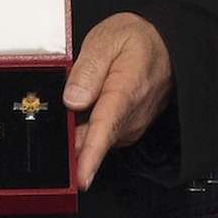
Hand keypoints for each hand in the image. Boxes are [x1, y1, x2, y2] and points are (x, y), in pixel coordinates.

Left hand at [63, 12, 173, 189]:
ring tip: (69, 105)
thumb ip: (88, 69)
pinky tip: (81, 110)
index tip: (81, 178)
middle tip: (49, 122)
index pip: (105, 129)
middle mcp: (132, 116)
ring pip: (94, 138)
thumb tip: (72, 99)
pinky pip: (101, 135)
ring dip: (76, 130)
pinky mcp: (127, 129)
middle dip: (68, 140)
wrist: (167, 46)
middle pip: (93, 139)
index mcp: (126, 91)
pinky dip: (86, 127)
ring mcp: (131, 125)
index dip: (91, 156)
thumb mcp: (108, 40)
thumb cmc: (138, 41)